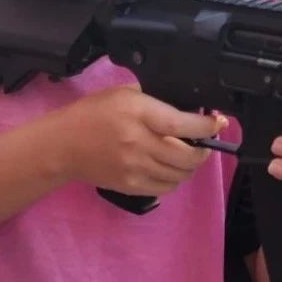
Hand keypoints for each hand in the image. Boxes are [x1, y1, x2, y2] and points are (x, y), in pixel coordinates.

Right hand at [53, 85, 225, 197]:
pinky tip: (172, 169)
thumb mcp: (123, 94)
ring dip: (191, 166)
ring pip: (180, 174)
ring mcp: (135, 168)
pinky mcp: (131, 186)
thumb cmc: (93, 114)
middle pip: (186, 155)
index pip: (181, 124)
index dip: (205, 126)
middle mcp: (139, 143)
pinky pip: (165, 187)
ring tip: (190, 156)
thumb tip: (186, 110)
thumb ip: (154, 101)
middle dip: (204, 150)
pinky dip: (175, 179)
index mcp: (138, 114)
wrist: (64, 146)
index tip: (218, 123)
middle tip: (205, 142)